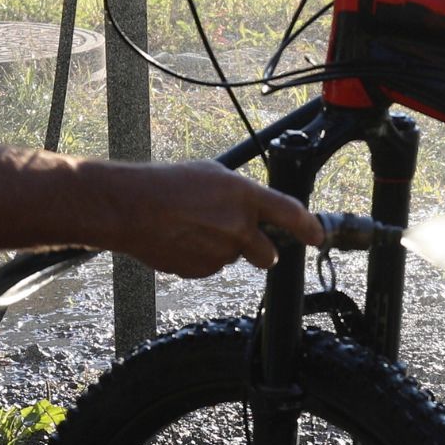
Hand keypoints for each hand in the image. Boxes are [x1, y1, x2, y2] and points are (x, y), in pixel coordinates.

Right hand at [103, 160, 324, 277]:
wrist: (128, 208)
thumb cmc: (167, 184)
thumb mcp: (213, 174)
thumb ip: (242, 195)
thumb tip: (257, 209)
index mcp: (245, 196)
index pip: (292, 215)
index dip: (309, 228)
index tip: (316, 237)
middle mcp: (240, 227)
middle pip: (270, 255)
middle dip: (262, 251)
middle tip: (243, 239)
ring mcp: (222, 252)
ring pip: (235, 259)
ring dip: (224, 250)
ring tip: (194, 230)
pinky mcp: (202, 270)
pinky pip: (211, 268)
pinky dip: (201, 258)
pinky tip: (182, 240)